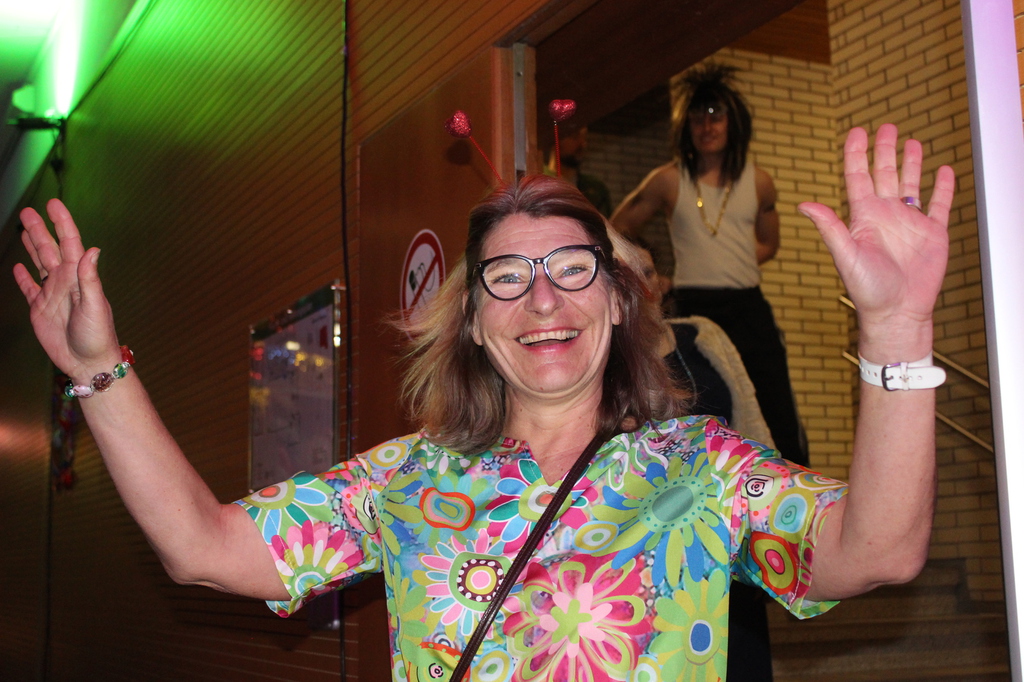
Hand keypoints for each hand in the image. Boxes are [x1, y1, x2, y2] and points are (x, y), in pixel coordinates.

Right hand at [13, 199, 119, 380]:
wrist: (88, 362)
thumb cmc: (97, 335)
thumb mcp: (95, 305)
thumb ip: (90, 278)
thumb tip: (92, 249)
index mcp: (79, 277)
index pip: (70, 243)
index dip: (62, 223)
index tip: (53, 203)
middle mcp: (66, 281)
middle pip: (50, 249)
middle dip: (40, 229)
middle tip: (28, 211)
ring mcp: (52, 294)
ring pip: (39, 263)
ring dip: (31, 247)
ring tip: (23, 229)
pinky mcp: (40, 309)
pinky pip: (30, 288)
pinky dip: (23, 277)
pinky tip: (18, 267)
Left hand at [799, 124, 954, 357]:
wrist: (897, 313)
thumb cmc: (867, 290)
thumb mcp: (846, 256)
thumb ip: (829, 228)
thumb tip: (804, 204)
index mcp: (863, 217)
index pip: (858, 177)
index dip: (857, 154)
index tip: (857, 131)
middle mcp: (885, 215)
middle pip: (884, 174)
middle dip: (885, 150)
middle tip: (887, 127)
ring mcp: (909, 223)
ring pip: (910, 185)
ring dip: (912, 164)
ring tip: (913, 142)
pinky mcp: (933, 234)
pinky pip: (939, 205)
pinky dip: (943, 188)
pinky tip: (944, 171)